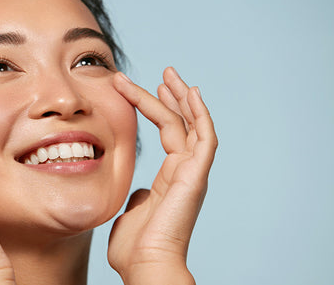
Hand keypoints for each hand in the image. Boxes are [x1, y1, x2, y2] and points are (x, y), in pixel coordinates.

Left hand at [108, 68, 217, 284]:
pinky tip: (191, 93)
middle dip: (173, 96)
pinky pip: (204, 138)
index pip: (168, 132)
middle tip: (164, 73)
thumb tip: (139, 190)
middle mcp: (185, 171)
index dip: (157, 108)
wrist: (145, 264)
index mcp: (170, 177)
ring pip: (192, 125)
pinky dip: (200, 114)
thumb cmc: (136, 246)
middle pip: (183, 123)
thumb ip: (138, 195)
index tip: (142, 88)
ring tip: (170, 74)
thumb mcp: (132, 211)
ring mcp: (192, 172)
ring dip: (182, 97)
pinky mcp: (196, 175)